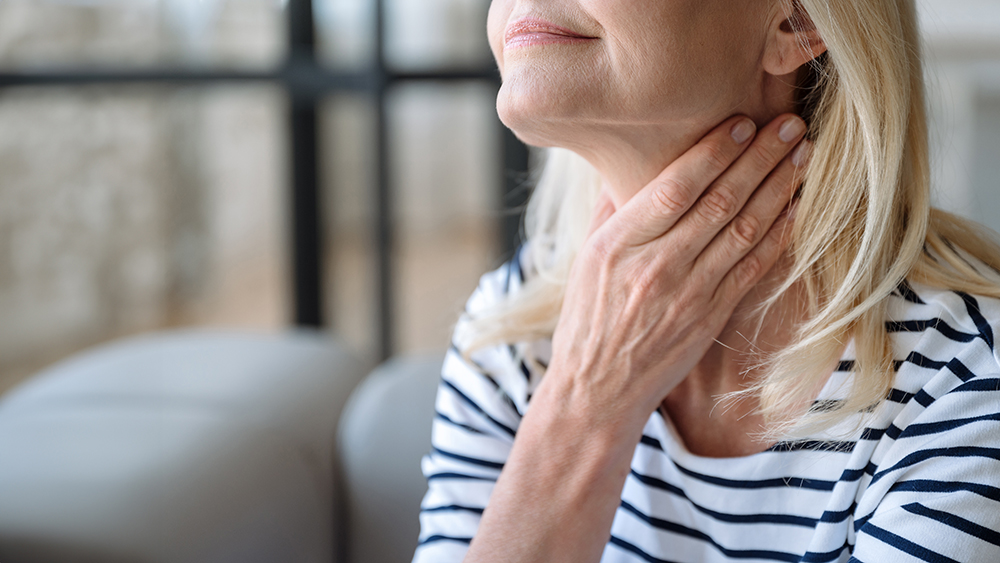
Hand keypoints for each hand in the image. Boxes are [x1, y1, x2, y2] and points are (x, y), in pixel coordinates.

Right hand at [545, 114, 808, 423]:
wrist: (598, 391)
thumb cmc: (587, 321)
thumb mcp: (584, 260)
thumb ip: (611, 210)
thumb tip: (628, 162)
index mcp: (617, 246)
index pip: (672, 188)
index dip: (712, 152)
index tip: (740, 122)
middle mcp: (655, 267)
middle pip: (717, 202)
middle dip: (758, 158)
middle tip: (788, 124)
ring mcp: (687, 295)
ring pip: (743, 231)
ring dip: (778, 189)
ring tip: (801, 155)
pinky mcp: (710, 318)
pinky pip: (752, 269)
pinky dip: (777, 235)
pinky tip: (795, 208)